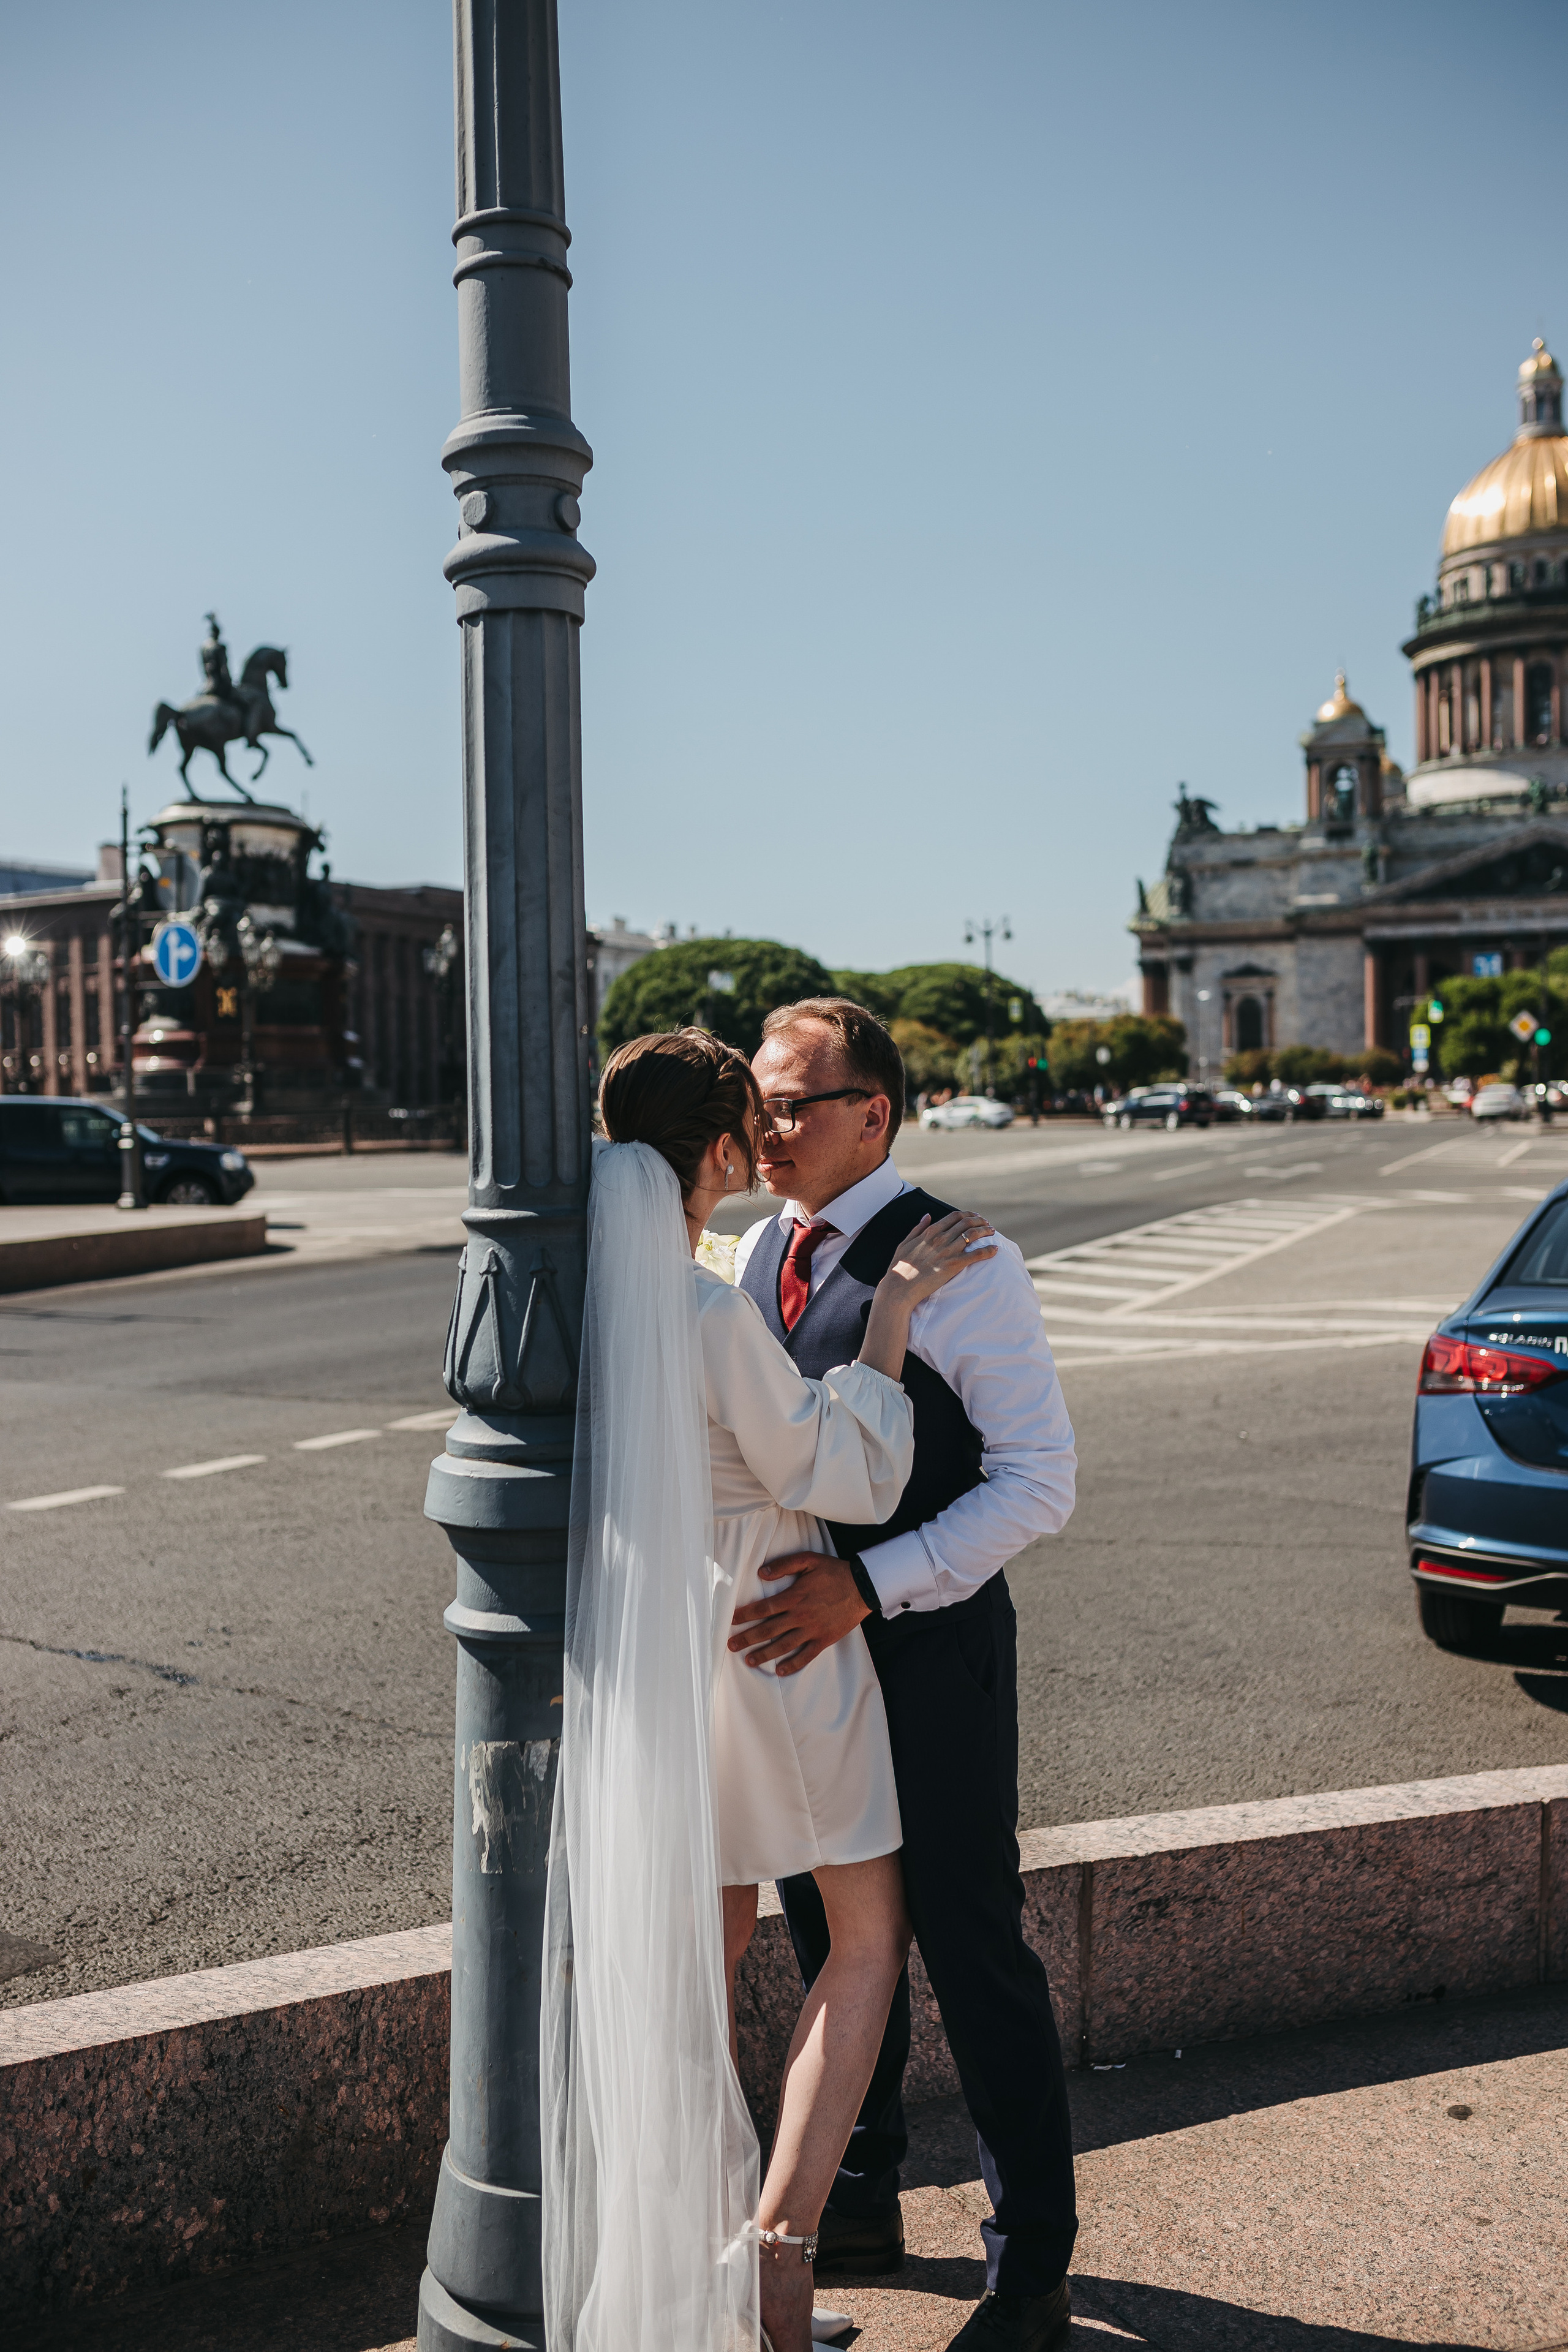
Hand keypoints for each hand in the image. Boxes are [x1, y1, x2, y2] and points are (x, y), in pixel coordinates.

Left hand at [726, 1551, 867, 1674]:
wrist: (863, 1587)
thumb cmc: (834, 1572)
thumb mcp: (809, 1560)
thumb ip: (784, 1565)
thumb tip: (760, 1573)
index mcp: (794, 1597)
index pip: (764, 1608)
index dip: (746, 1615)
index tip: (731, 1621)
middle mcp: (801, 1616)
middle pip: (769, 1630)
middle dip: (748, 1638)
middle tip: (731, 1646)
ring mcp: (812, 1630)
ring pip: (783, 1646)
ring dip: (764, 1654)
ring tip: (748, 1660)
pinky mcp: (824, 1639)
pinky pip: (806, 1656)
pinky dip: (793, 1665)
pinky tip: (780, 1671)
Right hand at [878, 1209, 996, 1308]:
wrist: (900, 1288)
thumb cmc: (900, 1267)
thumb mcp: (905, 1243)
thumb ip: (918, 1228)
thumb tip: (928, 1216)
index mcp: (930, 1232)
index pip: (955, 1217)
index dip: (968, 1215)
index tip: (974, 1217)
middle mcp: (941, 1238)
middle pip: (967, 1223)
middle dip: (980, 1221)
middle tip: (986, 1224)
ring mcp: (948, 1251)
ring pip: (973, 1235)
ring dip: (986, 1231)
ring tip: (992, 1232)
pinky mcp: (953, 1265)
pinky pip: (976, 1255)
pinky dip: (988, 1250)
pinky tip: (995, 1249)